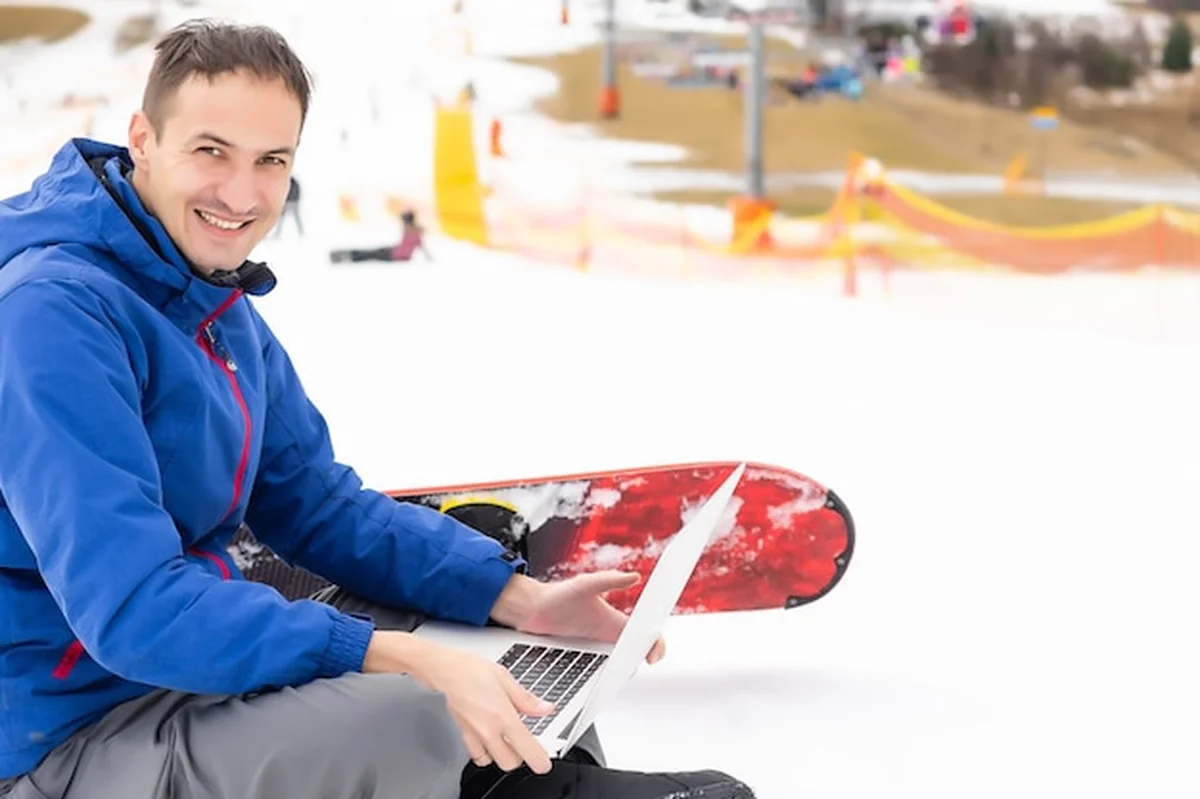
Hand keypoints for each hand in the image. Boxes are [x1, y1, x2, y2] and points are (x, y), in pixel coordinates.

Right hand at [363, 630, 554, 773]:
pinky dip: (486, 753)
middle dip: (521, 757)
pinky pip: (477, 755)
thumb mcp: (505, 677)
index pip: (527, 749)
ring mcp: (475, 735)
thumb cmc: (469, 669)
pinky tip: (490, 740)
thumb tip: (545, 708)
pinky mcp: (464, 735)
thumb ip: (526, 698)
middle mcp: (489, 730)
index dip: (540, 761)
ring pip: (494, 762)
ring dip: (504, 756)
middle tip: (526, 743)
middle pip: (510, 763)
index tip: (544, 763)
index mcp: (503, 716)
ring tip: (508, 741)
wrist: (442, 670)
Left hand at [491, 572, 665, 664]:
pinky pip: (601, 671)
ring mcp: (598, 648)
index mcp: (616, 620)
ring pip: (620, 665)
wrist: (531, 610)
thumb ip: (610, 580)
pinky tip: (603, 682)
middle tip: (634, 667)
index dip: (655, 644)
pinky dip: (607, 677)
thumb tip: (634, 576)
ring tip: (620, 675)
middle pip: (636, 653)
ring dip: (624, 671)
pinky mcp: (584, 658)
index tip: (653, 654)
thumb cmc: (558, 595)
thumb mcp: (585, 585)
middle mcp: (610, 634)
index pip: (645, 633)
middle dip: (641, 662)